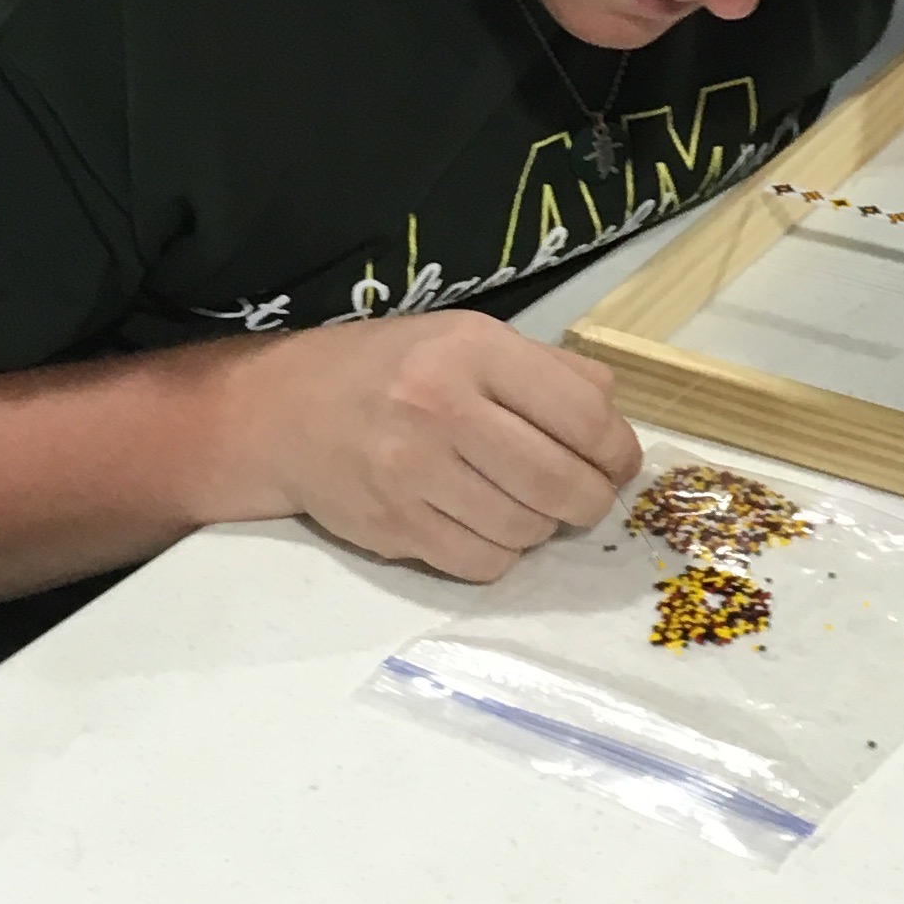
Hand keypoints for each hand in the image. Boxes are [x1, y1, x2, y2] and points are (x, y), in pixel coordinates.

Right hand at [252, 311, 640, 581]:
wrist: (284, 411)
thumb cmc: (392, 370)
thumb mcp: (469, 339)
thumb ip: (548, 371)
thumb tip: (614, 420)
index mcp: (472, 351)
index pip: (582, 415)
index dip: (618, 450)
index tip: (618, 462)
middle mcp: (441, 408)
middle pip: (560, 482)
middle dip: (591, 500)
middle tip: (586, 497)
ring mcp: (412, 473)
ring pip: (525, 530)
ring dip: (542, 527)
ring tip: (526, 504)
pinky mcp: (393, 527)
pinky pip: (484, 564)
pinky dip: (501, 553)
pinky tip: (486, 525)